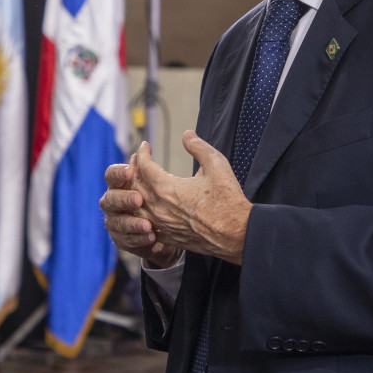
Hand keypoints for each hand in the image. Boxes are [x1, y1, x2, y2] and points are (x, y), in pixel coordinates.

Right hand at [100, 150, 181, 268]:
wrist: (177, 231)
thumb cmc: (178, 199)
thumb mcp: (183, 177)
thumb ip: (189, 155)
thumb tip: (188, 134)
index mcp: (125, 184)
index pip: (112, 174)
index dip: (118, 172)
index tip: (131, 170)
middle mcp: (117, 202)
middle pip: (108, 199)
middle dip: (122, 199)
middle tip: (139, 199)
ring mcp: (118, 222)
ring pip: (114, 222)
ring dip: (130, 223)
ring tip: (149, 225)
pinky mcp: (124, 240)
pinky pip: (123, 240)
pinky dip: (135, 239)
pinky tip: (151, 236)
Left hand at [128, 134, 251, 264]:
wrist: (238, 234)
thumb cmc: (228, 200)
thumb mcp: (216, 165)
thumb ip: (199, 147)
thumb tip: (187, 135)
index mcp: (167, 188)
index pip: (144, 166)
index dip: (143, 153)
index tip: (145, 146)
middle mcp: (159, 208)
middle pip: (135, 185)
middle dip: (134, 170)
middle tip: (136, 160)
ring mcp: (162, 225)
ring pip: (137, 207)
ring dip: (134, 192)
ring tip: (136, 182)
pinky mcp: (169, 238)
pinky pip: (146, 226)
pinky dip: (141, 215)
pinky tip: (145, 210)